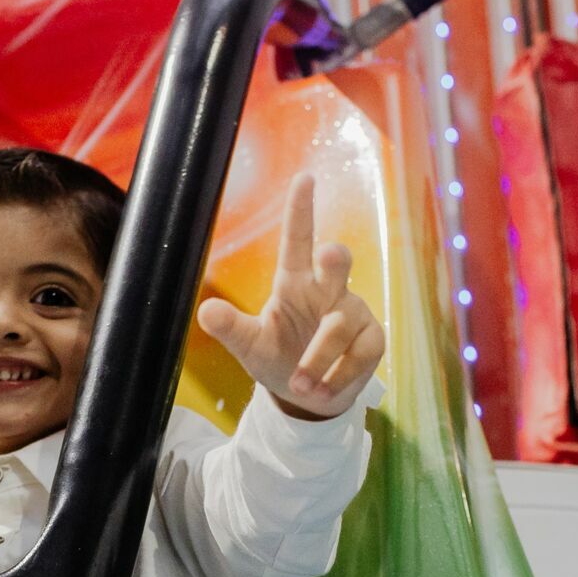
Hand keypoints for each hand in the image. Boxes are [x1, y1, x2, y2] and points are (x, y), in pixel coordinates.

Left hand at [196, 174, 384, 420]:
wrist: (306, 398)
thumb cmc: (277, 358)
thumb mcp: (250, 345)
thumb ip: (231, 328)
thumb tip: (205, 312)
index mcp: (294, 283)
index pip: (297, 240)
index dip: (301, 210)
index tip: (304, 178)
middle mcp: (327, 290)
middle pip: (336, 263)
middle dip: (334, 258)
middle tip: (329, 253)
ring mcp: (353, 313)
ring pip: (340, 325)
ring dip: (318, 359)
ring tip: (300, 385)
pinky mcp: (372, 339)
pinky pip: (360, 354)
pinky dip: (338, 377)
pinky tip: (322, 391)